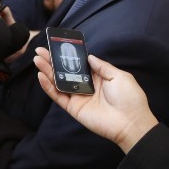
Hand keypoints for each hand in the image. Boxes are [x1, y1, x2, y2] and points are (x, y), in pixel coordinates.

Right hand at [34, 47, 157, 152]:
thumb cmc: (129, 98)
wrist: (131, 122)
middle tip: (40, 51)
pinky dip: (48, 87)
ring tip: (37, 59)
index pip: (78, 64)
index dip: (67, 56)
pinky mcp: (73, 108)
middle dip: (52, 61)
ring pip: (58, 82)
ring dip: (47, 71)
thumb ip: (102, 66)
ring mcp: (78, 97)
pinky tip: (41, 76)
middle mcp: (85, 86)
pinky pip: (58, 96)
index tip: (57, 46)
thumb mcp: (119, 76)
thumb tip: (89, 56)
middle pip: (64, 72)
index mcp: (97, 78)